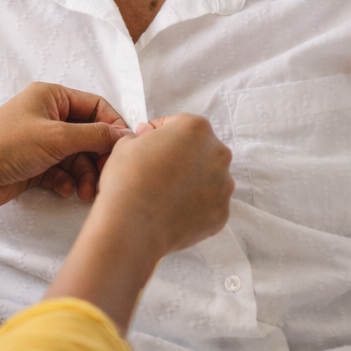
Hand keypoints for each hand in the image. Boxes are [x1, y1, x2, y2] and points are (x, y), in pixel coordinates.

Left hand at [0, 82, 132, 209]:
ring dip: (84, 174)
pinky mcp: (35, 163)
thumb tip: (125, 135)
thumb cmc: (9, 145)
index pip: (95, 106)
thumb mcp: (57, 137)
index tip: (124, 149)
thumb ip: (95, 136)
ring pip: (76, 156)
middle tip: (104, 177)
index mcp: (52, 96)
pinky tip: (65, 191)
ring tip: (84, 193)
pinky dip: (67, 180)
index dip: (112, 127)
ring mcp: (41, 140)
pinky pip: (62, 170)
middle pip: (88, 134)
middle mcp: (47, 115)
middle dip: (97, 157)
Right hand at [93, 115, 232, 254]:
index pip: (178, 124)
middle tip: (157, 171)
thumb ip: (144, 135)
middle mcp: (218, 153)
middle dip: (181, 157)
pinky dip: (195, 206)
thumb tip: (148, 138)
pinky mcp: (222, 212)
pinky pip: (209, 204)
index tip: (148, 146)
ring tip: (165, 194)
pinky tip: (173, 210)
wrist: (132, 225)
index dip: (159, 134)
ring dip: (191, 181)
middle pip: (199, 150)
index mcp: (196, 128)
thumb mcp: (126, 143)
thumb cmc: (127, 179)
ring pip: (208, 177)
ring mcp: (224, 184)